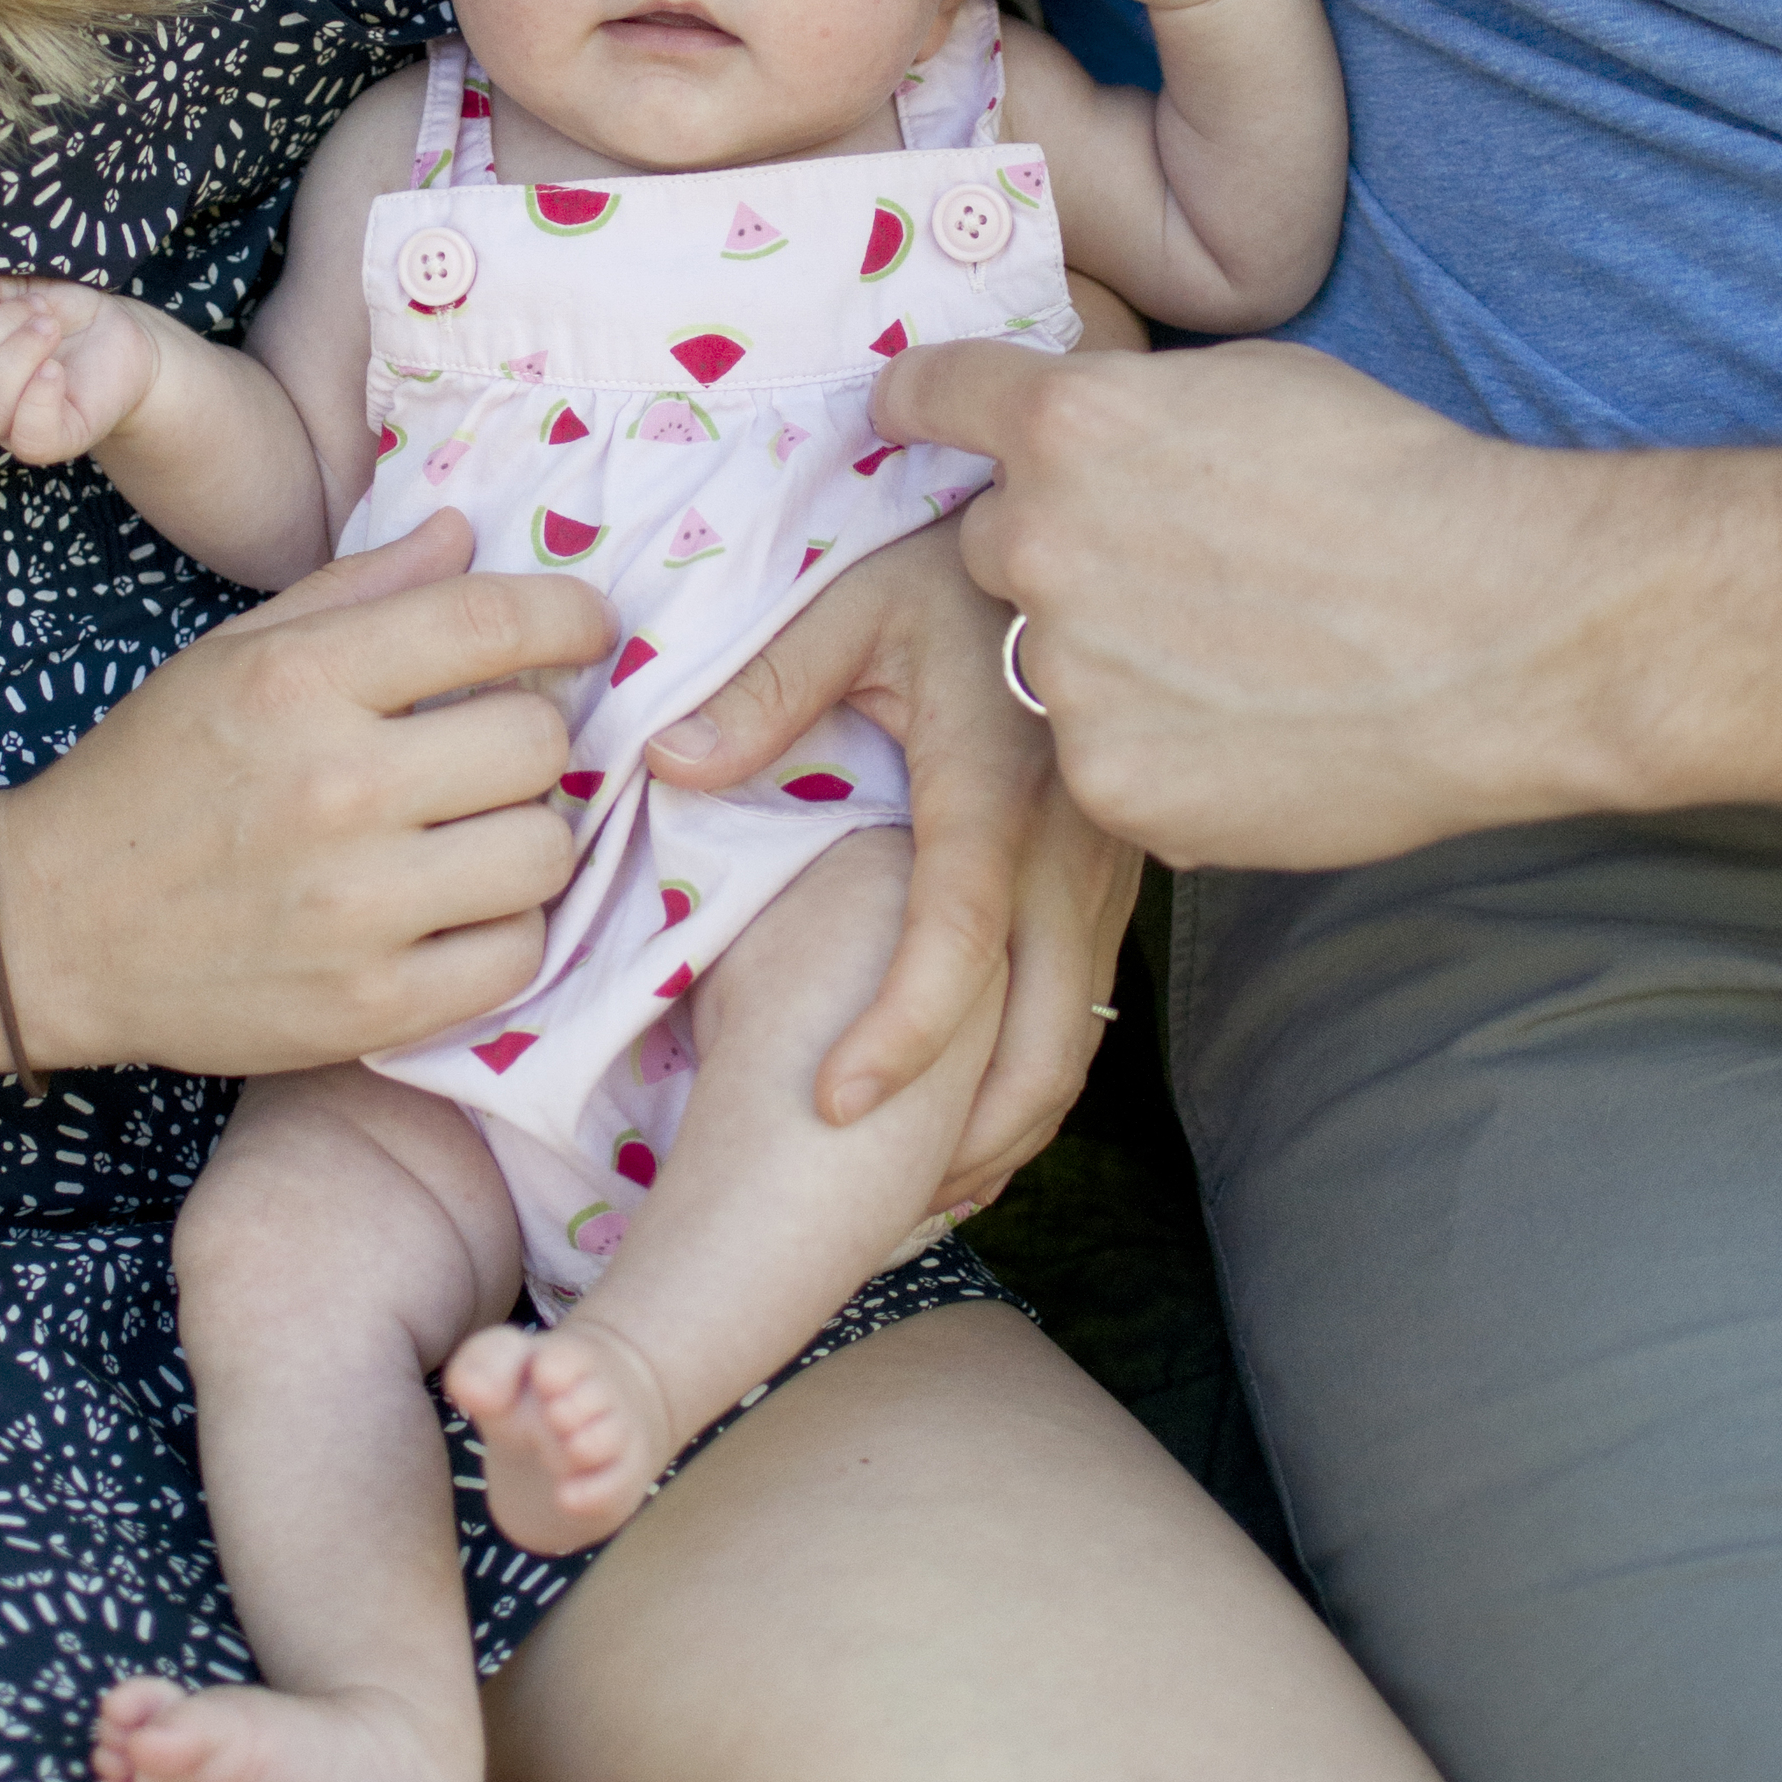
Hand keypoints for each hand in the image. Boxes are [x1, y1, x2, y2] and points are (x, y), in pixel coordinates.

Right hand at [0, 272, 161, 467]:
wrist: (119, 340)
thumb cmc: (60, 314)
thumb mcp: (21, 287)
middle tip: (37, 308)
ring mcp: (7, 426)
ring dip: (19, 353)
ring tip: (49, 326)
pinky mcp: (49, 443)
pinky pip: (27, 435)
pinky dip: (39, 396)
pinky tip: (56, 370)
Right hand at [0, 509, 619, 1075]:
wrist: (48, 929)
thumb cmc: (151, 779)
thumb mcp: (232, 657)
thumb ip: (356, 593)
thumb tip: (465, 534)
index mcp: (298, 680)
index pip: (491, 622)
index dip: (570, 616)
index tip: (588, 629)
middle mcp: (334, 785)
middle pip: (538, 740)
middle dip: (537, 737)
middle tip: (497, 753)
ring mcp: (354, 904)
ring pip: (545, 851)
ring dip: (528, 837)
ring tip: (476, 836)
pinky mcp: (368, 1005)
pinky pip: (516, 955)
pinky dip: (504, 933)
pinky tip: (456, 912)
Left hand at [644, 527, 1139, 1200]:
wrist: (1096, 564)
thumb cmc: (958, 576)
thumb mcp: (857, 608)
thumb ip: (768, 690)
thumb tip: (671, 763)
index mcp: (997, 793)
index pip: (958, 942)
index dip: (904, 1036)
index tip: (833, 1108)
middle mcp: (1067, 855)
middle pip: (1043, 1042)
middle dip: (968, 1142)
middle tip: (875, 1217)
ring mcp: (1101, 882)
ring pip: (1071, 1046)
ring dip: (1004, 1133)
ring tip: (918, 1203)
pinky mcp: (1110, 891)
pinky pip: (1078, 1017)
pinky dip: (1029, 1090)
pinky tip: (968, 1133)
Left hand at [879, 335, 1637, 868]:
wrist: (1508, 632)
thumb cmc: (1405, 488)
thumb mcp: (1253, 384)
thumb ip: (1132, 408)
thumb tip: (1073, 429)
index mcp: (1069, 426)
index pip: (933, 397)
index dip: (921, 404)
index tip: (907, 414)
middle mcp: (1040, 544)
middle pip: (993, 545)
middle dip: (1060, 555)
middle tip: (1179, 573)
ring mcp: (1066, 675)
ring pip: (1045, 662)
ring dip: (1110, 659)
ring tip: (1242, 659)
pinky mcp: (1111, 785)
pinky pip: (1103, 758)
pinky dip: (1160, 749)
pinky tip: (1254, 729)